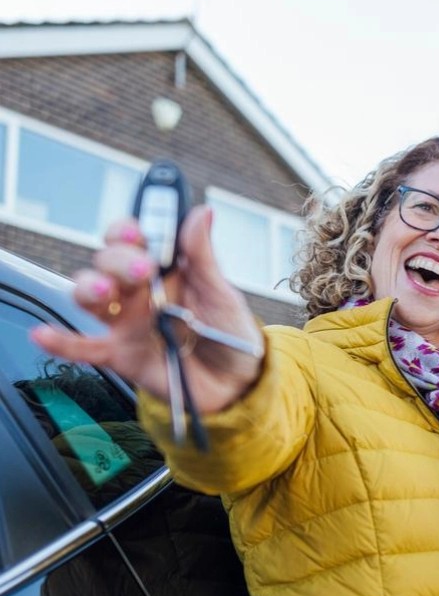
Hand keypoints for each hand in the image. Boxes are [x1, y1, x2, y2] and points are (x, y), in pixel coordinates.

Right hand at [31, 206, 263, 414]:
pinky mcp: (121, 354)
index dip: (127, 231)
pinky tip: (45, 335)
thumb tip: (201, 212)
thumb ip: (203, 256)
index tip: (139, 233)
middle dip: (117, 261)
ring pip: (90, 296)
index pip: (131, 239)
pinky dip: (62, 342)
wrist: (237, 383)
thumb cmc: (230, 333)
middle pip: (107, 264)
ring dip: (89, 288)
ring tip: (105, 292)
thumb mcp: (222, 293)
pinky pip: (83, 347)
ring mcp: (126, 322)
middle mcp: (138, 291)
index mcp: (163, 269)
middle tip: (141, 269)